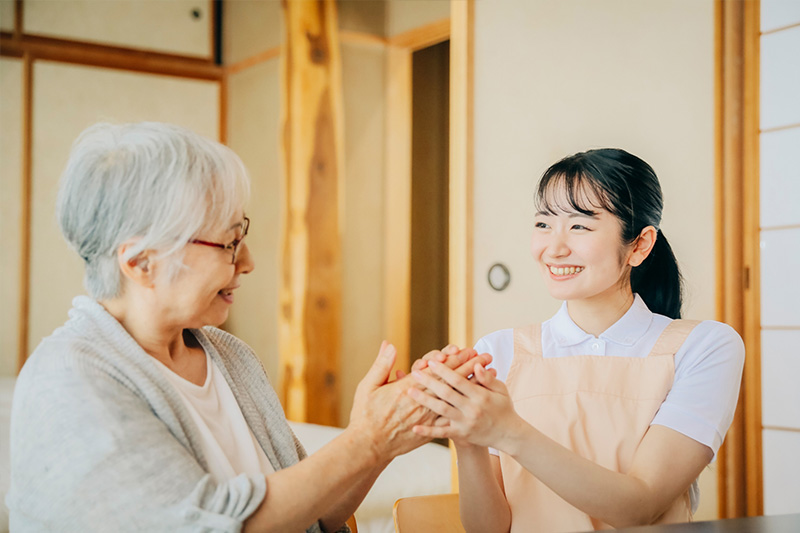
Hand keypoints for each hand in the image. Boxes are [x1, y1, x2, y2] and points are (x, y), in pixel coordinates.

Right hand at [349, 342, 494, 459]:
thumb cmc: (365, 415)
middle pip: (450, 382)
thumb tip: (390, 345)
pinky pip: (451, 417)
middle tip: (484, 356)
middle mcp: (421, 403)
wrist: (368, 446)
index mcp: (407, 389)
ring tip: (486, 375)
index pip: (436, 370)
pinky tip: (475, 402)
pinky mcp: (428, 430)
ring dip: (470, 385)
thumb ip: (381, 365)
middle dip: (468, 367)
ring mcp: (426, 418)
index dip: (452, 359)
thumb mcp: (369, 386)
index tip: (466, 349)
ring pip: (454, 398)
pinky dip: (465, 407)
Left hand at [408, 360, 515, 448]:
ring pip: (441, 411)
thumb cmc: (503, 407)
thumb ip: (487, 378)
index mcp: (481, 396)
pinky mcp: (461, 435)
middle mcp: (472, 409)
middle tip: (415, 373)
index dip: (445, 371)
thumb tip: (476, 365)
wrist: (508, 434)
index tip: (432, 361)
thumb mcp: (501, 390)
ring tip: (410, 391)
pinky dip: (428, 431)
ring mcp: (465, 423)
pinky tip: (414, 428)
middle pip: (447, 394)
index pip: (459, 381)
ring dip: (425, 401)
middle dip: (430, 382)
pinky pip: (442, 433)